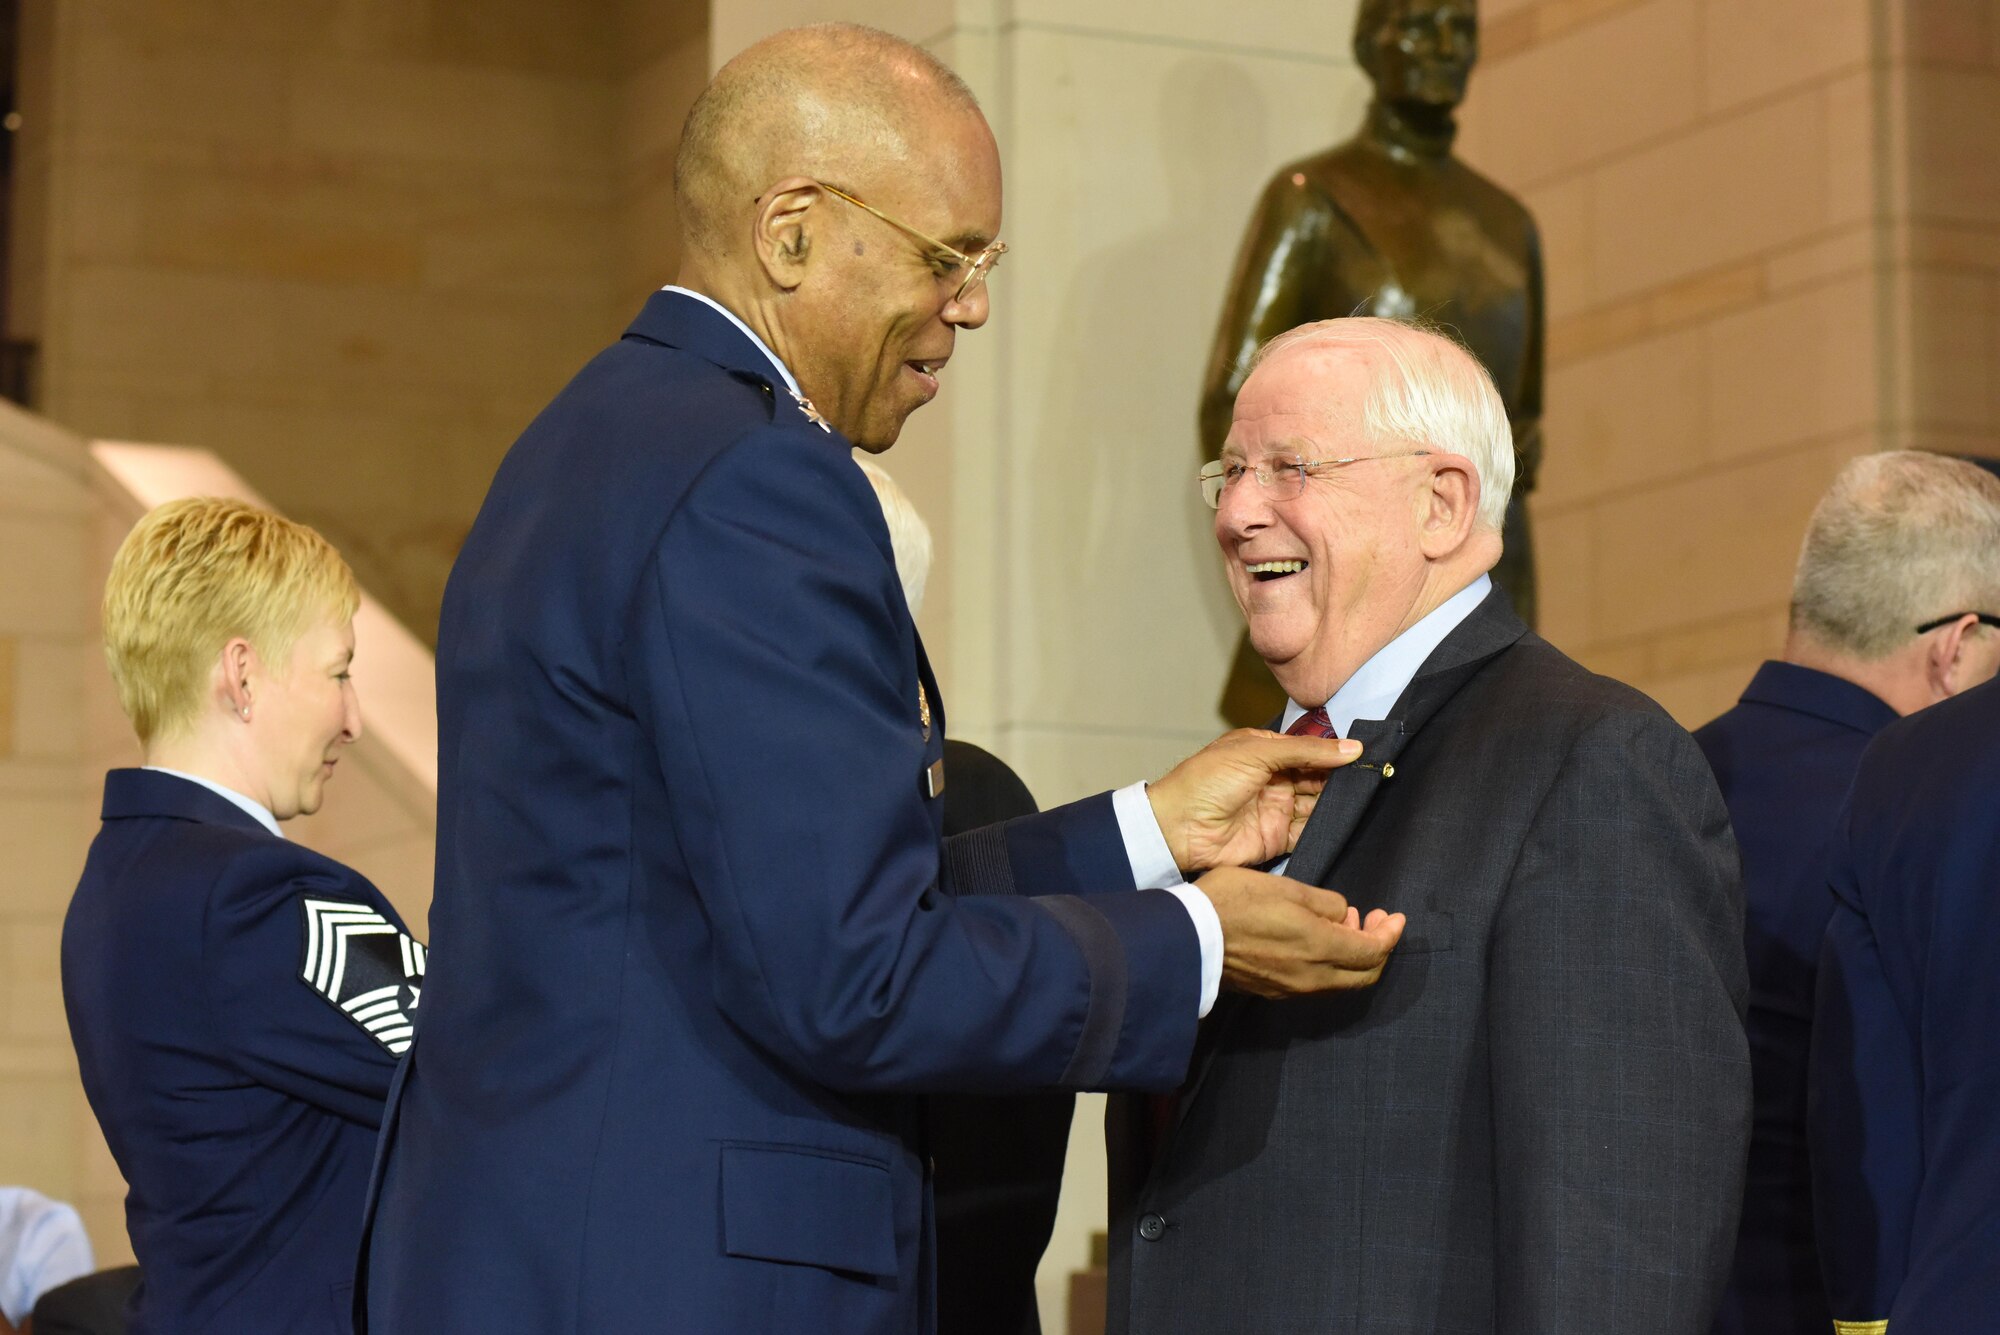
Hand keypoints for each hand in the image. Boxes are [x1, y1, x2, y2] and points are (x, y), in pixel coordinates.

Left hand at [1147, 729, 1360, 870]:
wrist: (1177, 828)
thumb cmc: (1205, 781)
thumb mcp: (1257, 752)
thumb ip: (1306, 751)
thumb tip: (1350, 748)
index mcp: (1264, 752)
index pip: (1309, 750)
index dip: (1335, 752)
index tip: (1367, 752)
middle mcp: (1273, 780)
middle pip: (1318, 778)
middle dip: (1343, 778)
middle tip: (1374, 776)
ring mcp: (1276, 810)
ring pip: (1318, 805)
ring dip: (1338, 803)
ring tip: (1368, 797)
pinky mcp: (1277, 839)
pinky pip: (1309, 832)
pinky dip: (1327, 828)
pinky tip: (1347, 821)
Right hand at [1194, 866, 1404, 997]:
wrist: (1186, 938)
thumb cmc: (1233, 902)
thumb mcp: (1284, 887)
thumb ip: (1323, 902)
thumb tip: (1342, 914)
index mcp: (1319, 948)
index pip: (1373, 952)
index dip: (1390, 934)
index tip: (1395, 917)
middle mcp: (1312, 977)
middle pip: (1364, 976)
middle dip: (1378, 948)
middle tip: (1375, 920)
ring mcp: (1292, 988)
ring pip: (1341, 982)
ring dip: (1353, 956)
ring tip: (1345, 924)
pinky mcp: (1273, 991)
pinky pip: (1317, 984)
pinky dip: (1331, 964)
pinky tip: (1318, 942)